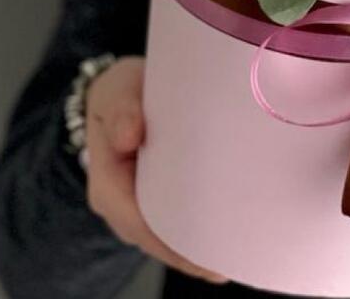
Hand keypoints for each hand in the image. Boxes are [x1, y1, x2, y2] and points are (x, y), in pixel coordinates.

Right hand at [85, 56, 227, 283]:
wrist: (118, 96)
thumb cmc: (120, 94)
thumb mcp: (116, 91)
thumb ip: (122, 109)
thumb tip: (130, 134)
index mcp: (108, 185)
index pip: (139, 224)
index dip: (172, 242)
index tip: (206, 253)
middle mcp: (123, 206)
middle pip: (159, 241)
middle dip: (194, 253)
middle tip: (236, 257)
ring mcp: (140, 207)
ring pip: (170, 238)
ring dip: (202, 246)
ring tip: (242, 252)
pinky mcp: (159, 200)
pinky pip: (178, 222)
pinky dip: (202, 229)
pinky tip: (232, 235)